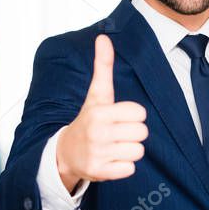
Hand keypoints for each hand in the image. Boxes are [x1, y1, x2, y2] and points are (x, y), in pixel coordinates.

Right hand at [56, 35, 148, 190]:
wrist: (65, 152)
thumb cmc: (88, 119)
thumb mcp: (96, 94)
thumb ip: (103, 66)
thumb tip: (104, 37)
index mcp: (100, 112)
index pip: (140, 113)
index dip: (133, 115)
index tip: (119, 117)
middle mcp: (98, 133)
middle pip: (142, 133)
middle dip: (133, 133)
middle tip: (117, 133)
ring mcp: (98, 153)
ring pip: (138, 151)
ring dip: (129, 150)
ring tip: (114, 146)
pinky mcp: (99, 172)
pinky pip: (130, 169)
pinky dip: (123, 167)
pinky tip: (110, 160)